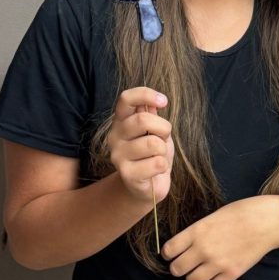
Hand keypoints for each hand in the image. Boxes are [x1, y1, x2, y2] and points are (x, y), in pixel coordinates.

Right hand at [108, 87, 173, 202]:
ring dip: (163, 150)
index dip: (146, 95)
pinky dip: (163, 166)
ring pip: (153, 143)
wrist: (148, 184)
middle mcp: (114, 136)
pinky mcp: (127, 174)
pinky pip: (157, 163)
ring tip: (157, 156)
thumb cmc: (152, 153)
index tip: (164, 101)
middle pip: (143, 120)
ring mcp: (118, 156)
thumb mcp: (155, 130)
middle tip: (163, 138)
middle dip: (163, 128)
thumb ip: (152, 115)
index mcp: (121, 120)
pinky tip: (155, 170)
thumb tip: (156, 102)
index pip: (126, 98)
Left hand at [162, 198, 276, 279]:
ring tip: (202, 269)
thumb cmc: (240, 213)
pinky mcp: (231, 274)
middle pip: (176, 269)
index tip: (174, 252)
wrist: (266, 221)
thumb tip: (183, 246)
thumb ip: (197, 232)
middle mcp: (203, 249)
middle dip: (179, 266)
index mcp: (197, 231)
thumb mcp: (213, 216)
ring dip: (194, 277)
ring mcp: (218, 263)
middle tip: (187, 262)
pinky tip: (216, 274)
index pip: (168, 250)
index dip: (169, 253)